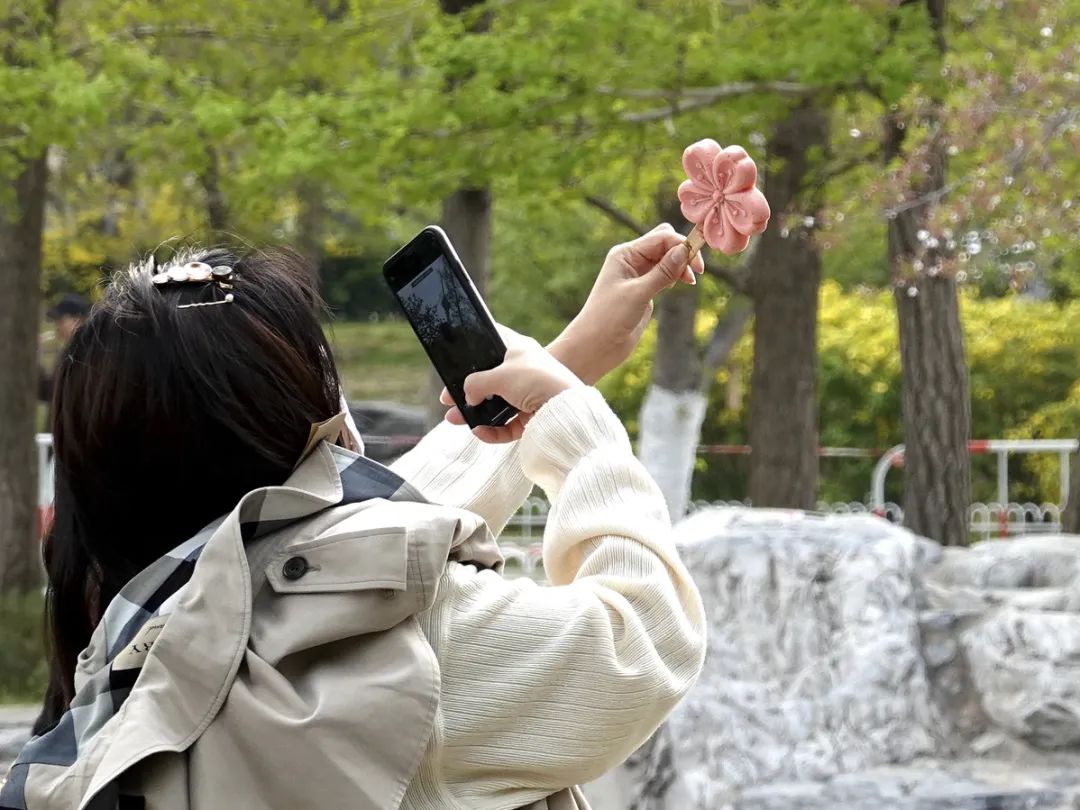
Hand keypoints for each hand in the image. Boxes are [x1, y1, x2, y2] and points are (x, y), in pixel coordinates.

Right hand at [442, 326, 583, 442]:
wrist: (569, 407)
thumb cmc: (538, 380)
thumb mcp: (499, 376)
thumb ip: (476, 383)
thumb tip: (467, 397)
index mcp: (518, 349)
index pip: (492, 340)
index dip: (473, 347)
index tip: (455, 358)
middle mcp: (522, 370)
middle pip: (489, 379)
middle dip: (467, 390)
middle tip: (448, 399)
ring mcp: (527, 395)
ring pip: (495, 405)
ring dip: (475, 413)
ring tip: (454, 419)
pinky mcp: (532, 417)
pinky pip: (506, 425)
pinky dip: (492, 430)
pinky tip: (478, 431)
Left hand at [547, 223, 703, 383]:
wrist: (596, 346)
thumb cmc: (608, 318)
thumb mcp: (638, 294)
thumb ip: (662, 272)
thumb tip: (684, 250)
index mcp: (625, 254)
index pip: (661, 238)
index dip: (681, 245)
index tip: (697, 265)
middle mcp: (631, 260)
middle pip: (665, 242)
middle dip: (682, 251)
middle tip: (695, 271)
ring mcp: (638, 274)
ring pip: (666, 258)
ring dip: (681, 264)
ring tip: (690, 281)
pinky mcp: (644, 289)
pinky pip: (664, 273)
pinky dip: (676, 274)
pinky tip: (680, 283)